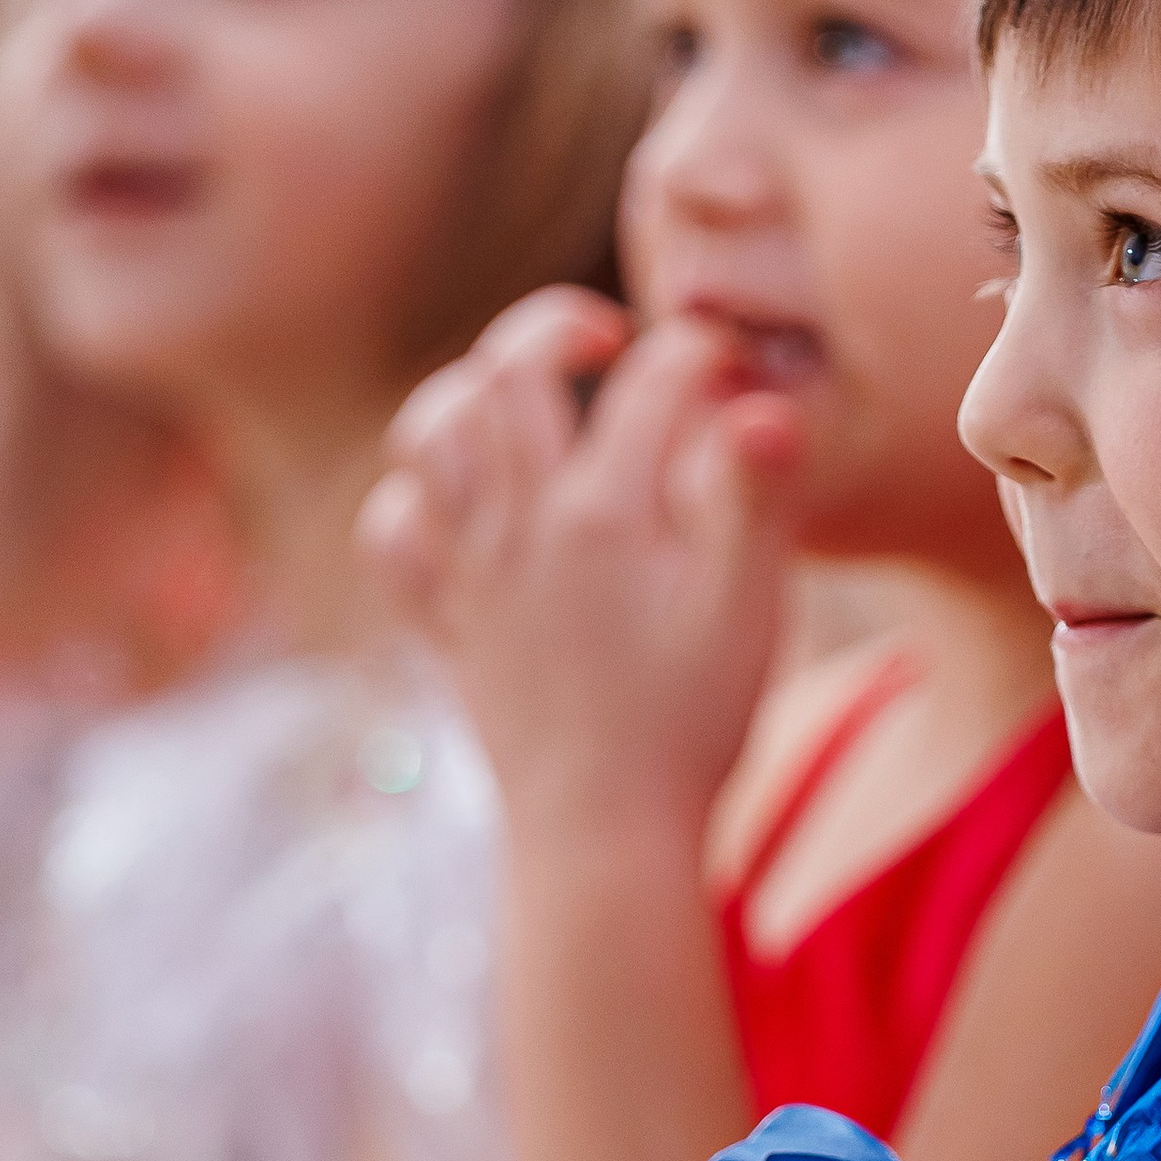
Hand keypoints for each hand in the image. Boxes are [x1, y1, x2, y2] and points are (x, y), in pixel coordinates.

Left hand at [359, 296, 804, 838]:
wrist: (606, 834)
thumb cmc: (693, 722)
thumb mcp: (748, 608)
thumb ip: (757, 497)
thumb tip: (767, 405)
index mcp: (605, 514)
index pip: (650, 383)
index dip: (700, 355)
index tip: (731, 368)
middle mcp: (522, 527)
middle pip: (506, 373)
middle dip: (558, 327)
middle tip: (609, 342)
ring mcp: (473, 573)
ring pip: (431, 434)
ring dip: (474, 394)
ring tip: (527, 403)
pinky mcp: (448, 623)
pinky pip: (393, 531)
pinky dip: (416, 497)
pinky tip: (465, 501)